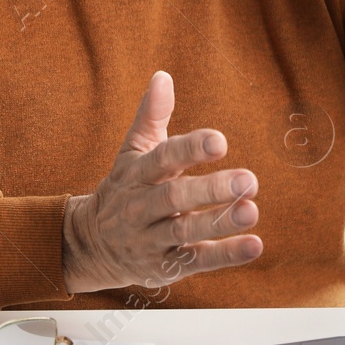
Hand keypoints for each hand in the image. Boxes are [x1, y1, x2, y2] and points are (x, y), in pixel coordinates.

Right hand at [62, 71, 261, 293]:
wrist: (91, 245)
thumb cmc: (123, 189)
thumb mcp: (132, 152)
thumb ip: (150, 116)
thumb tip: (163, 77)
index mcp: (136, 174)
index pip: (162, 159)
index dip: (190, 150)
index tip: (219, 141)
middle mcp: (141, 207)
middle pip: (174, 197)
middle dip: (211, 190)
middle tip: (248, 179)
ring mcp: (152, 239)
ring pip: (185, 232)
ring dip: (220, 223)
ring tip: (251, 210)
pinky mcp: (165, 267)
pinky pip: (196, 261)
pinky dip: (226, 255)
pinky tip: (253, 245)